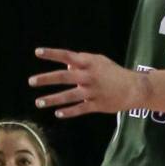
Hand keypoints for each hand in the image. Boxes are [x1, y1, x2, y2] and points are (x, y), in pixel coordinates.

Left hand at [29, 47, 145, 117]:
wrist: (134, 88)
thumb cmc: (113, 72)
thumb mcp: (99, 62)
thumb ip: (81, 63)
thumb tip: (65, 67)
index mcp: (89, 63)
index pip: (67, 56)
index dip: (52, 54)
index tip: (37, 52)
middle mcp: (89, 76)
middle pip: (64, 77)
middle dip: (46, 79)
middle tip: (31, 81)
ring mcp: (92, 91)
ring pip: (69, 96)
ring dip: (52, 99)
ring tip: (38, 102)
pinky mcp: (96, 105)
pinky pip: (79, 109)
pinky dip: (68, 112)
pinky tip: (57, 113)